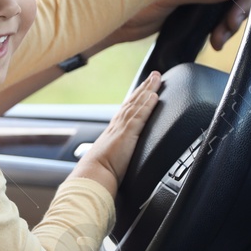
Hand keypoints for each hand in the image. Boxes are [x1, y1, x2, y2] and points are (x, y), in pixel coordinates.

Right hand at [72, 70, 162, 195]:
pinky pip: (140, 116)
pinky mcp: (127, 134)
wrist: (93, 176)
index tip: (144, 88)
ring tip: (157, 78)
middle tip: (155, 75)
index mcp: (114, 131)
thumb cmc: (100, 173)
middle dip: (145, 87)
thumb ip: (118, 155)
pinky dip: (147, 105)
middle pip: (133, 101)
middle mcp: (118, 126)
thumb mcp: (112, 160)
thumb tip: (120, 161)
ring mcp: (122, 128)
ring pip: (137, 104)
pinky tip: (154, 96)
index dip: (137, 97)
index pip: (128, 110)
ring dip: (148, 90)